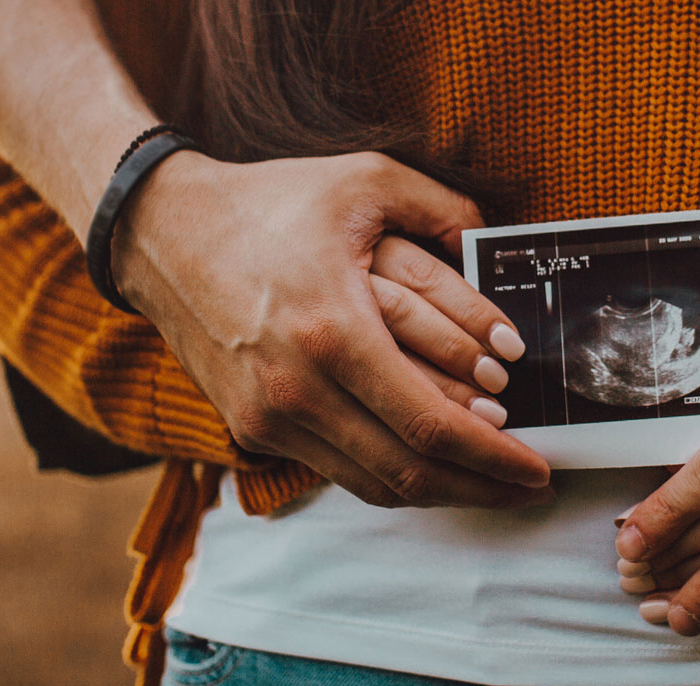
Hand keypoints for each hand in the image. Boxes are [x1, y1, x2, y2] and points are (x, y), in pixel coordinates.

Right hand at [116, 149, 550, 507]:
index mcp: (333, 332)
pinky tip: (429, 462)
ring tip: (491, 483)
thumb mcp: (364, 180)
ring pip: (374, 484)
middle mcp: (297, 389)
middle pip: (408, 471)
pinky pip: (339, 470)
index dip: (495, 458)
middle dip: (481, 487)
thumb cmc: (267, 202)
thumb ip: (444, 208)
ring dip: (441, 491)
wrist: (160, 233)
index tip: (539, 467)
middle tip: (530, 486)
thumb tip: (500, 244)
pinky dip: (391, 474)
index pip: (430, 425)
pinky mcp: (253, 428)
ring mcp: (269, 417)